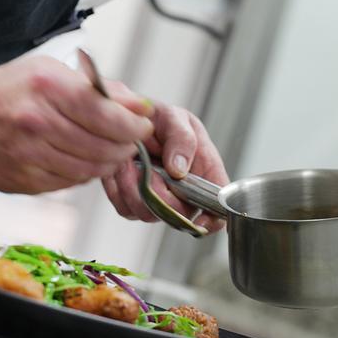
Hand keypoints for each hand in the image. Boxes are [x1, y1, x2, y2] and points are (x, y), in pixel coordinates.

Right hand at [0, 55, 153, 193]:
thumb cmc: (11, 90)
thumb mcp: (55, 72)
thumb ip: (101, 90)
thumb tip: (140, 106)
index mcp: (48, 87)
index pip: (108, 114)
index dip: (133, 125)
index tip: (142, 126)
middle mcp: (36, 121)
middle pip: (102, 146)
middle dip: (125, 146)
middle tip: (129, 141)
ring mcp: (27, 154)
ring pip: (89, 169)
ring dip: (107, 162)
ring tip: (108, 150)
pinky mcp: (22, 181)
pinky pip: (68, 183)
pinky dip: (82, 173)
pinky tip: (80, 159)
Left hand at [102, 85, 228, 232]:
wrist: (129, 118)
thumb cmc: (160, 118)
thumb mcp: (176, 118)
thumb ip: (182, 139)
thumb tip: (180, 169)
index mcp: (205, 172)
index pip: (218, 207)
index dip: (213, 218)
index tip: (200, 217)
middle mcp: (184, 192)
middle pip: (179, 216)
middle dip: (161, 195)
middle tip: (147, 169)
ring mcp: (160, 200)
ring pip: (149, 214)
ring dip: (135, 188)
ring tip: (131, 162)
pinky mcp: (134, 202)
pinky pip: (126, 208)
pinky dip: (119, 188)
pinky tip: (122, 167)